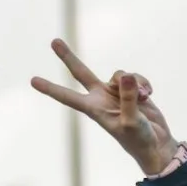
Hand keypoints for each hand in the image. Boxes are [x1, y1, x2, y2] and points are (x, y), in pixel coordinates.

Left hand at [31, 38, 178, 175]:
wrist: (154, 143)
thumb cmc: (137, 139)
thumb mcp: (131, 122)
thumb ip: (128, 98)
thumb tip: (126, 76)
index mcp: (93, 109)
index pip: (67, 96)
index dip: (50, 89)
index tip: (32, 81)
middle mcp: (100, 98)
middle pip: (81, 73)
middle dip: (68, 58)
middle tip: (53, 41)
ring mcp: (115, 92)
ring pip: (120, 74)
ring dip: (136, 84)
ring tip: (143, 99)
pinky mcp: (131, 89)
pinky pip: (136, 77)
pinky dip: (144, 84)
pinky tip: (148, 97)